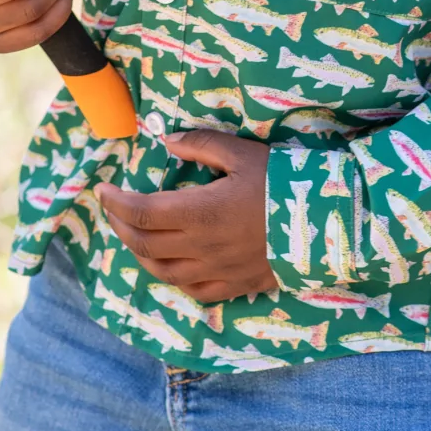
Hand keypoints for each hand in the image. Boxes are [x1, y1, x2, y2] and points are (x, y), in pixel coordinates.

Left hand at [96, 131, 277, 303]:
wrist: (327, 225)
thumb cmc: (285, 183)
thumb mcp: (243, 153)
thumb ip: (202, 146)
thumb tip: (167, 141)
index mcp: (199, 213)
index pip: (140, 213)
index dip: (115, 203)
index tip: (103, 190)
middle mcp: (200, 248)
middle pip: (142, 244)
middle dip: (119, 225)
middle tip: (112, 209)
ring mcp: (216, 272)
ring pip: (161, 272)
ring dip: (139, 253)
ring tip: (133, 235)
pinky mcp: (233, 287)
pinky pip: (191, 290)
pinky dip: (171, 277)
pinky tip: (170, 265)